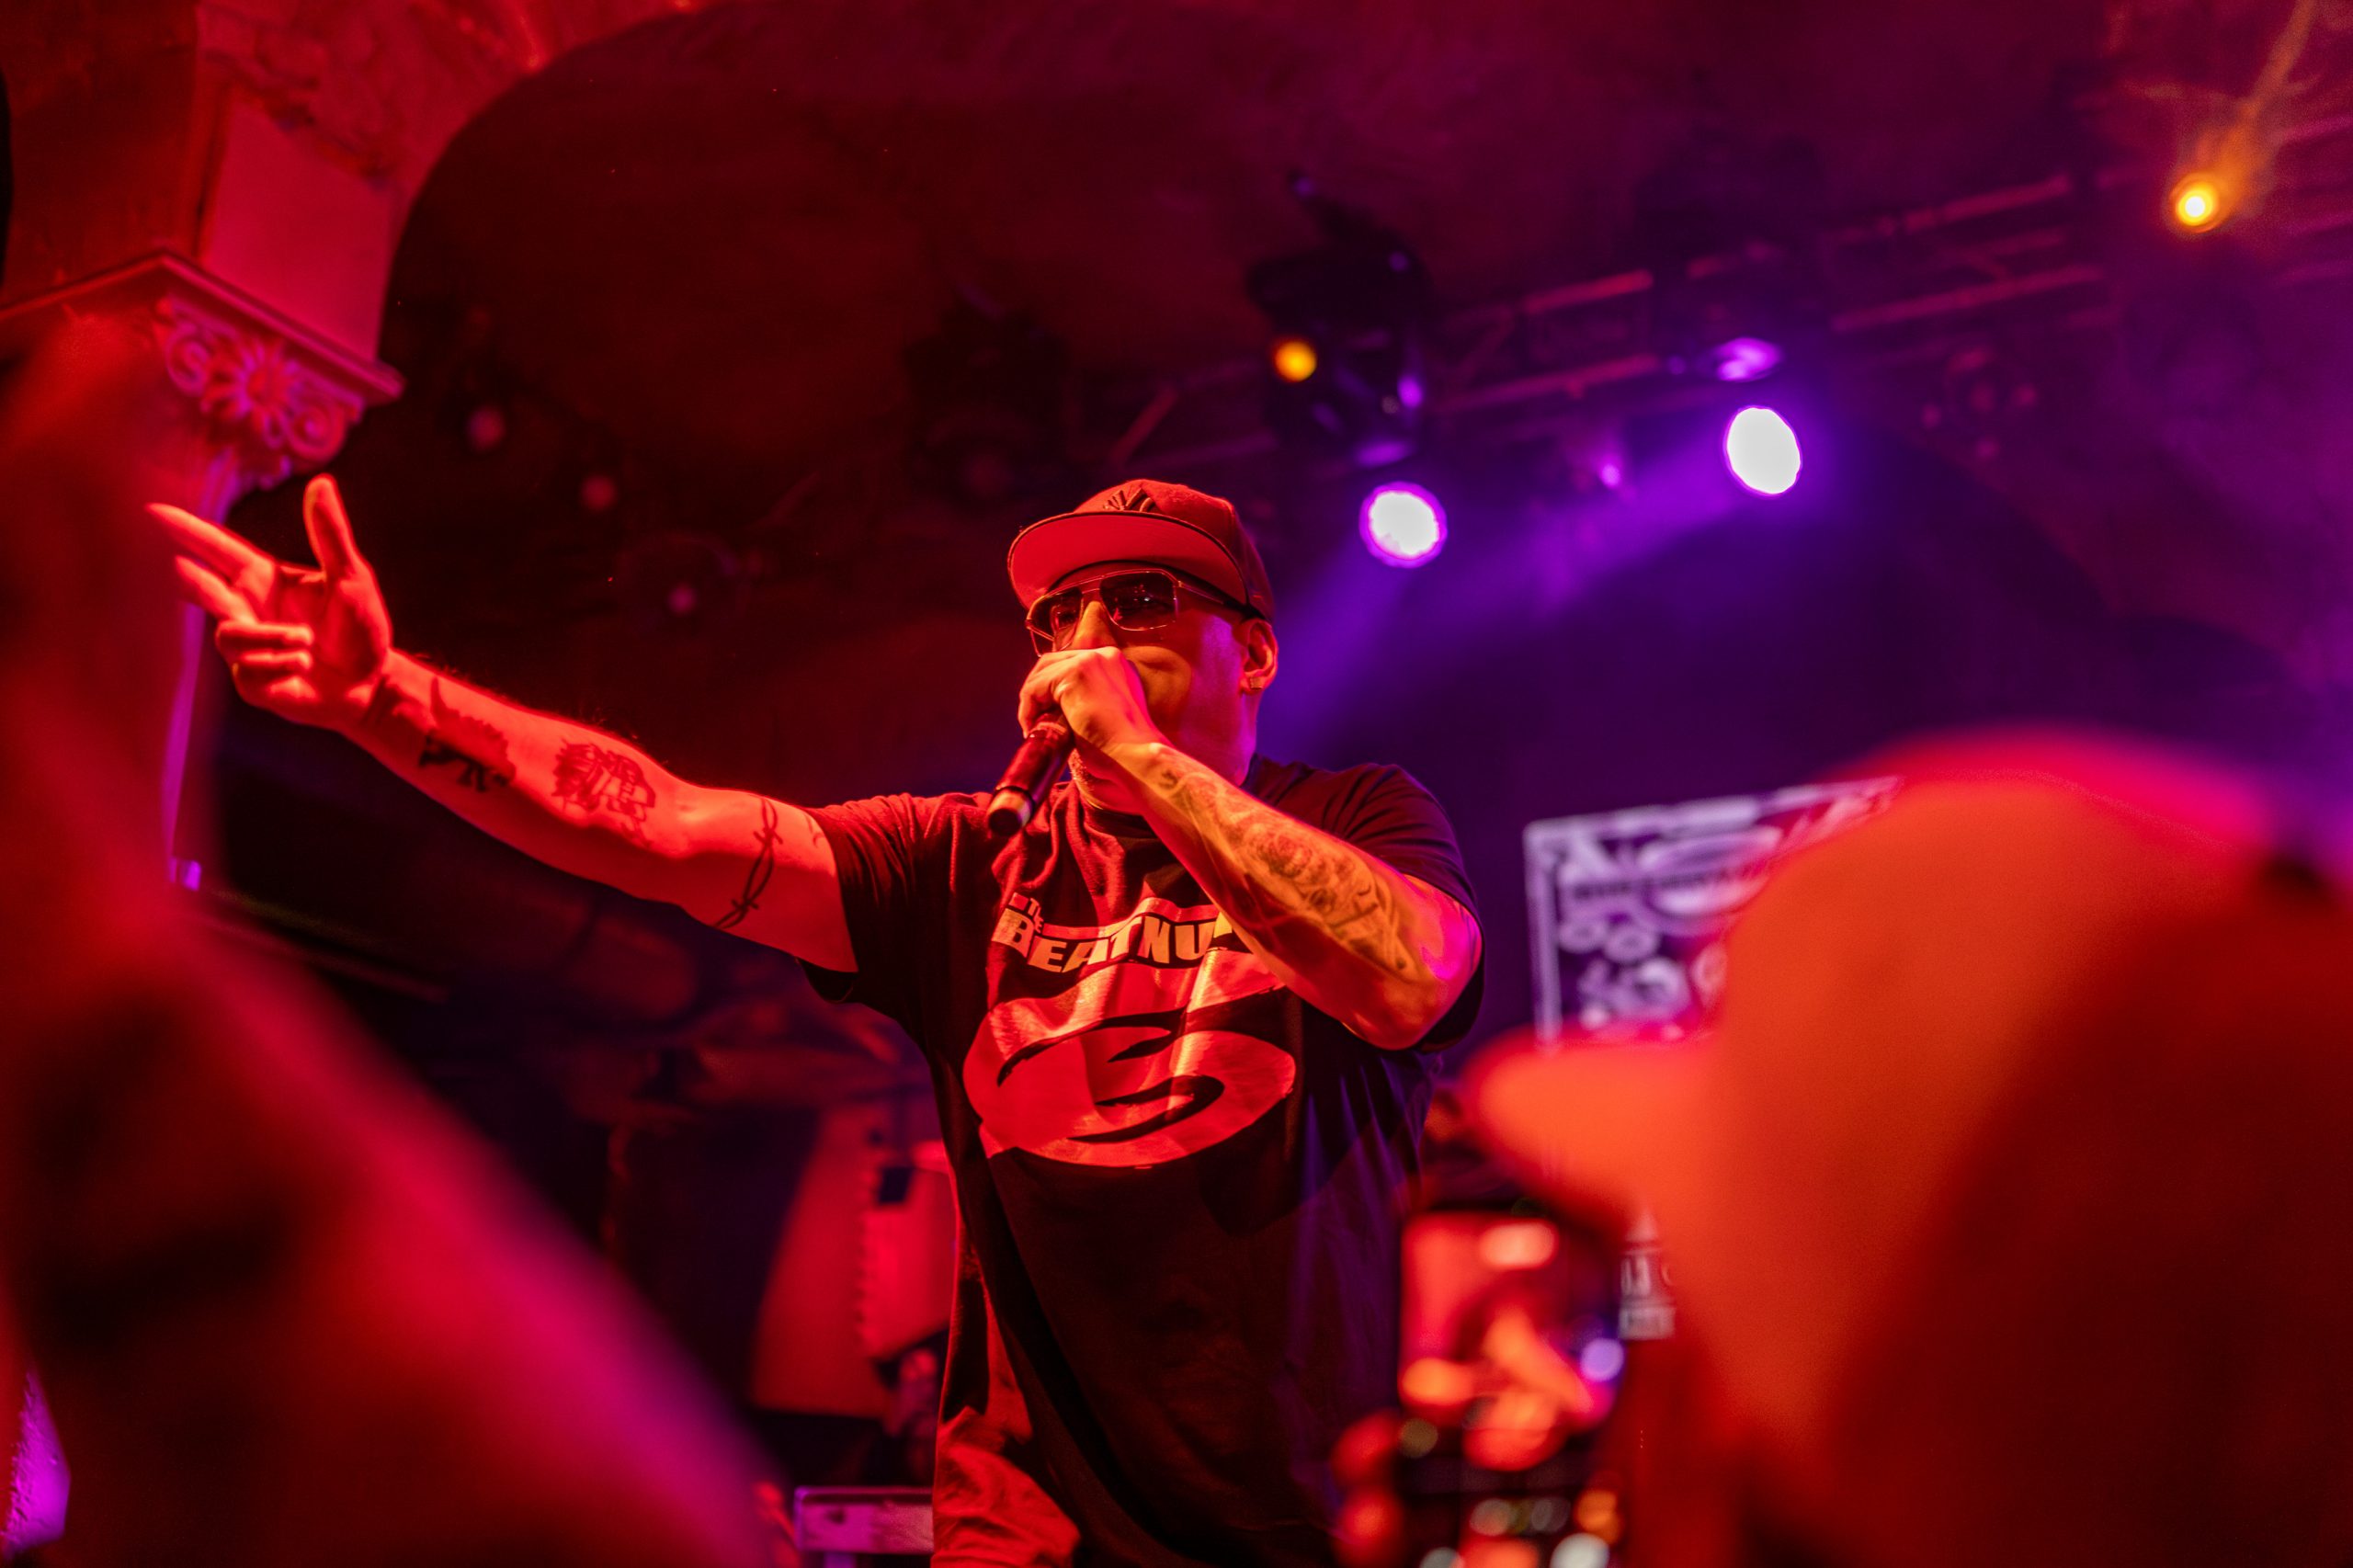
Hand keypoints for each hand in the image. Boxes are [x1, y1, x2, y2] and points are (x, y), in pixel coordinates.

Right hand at [154, 475, 392, 731]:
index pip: (215, 547)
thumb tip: (322, 483)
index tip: (149, 511)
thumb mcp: (351, 577)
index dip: (182, 529)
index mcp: (264, 577)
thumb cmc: (362, 628)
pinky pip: (248, 669)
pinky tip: (305, 667)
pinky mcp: (251, 680)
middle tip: (161, 561)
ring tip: (308, 643)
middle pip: (194, 585)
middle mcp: (246, 608)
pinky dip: (281, 665)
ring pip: (228, 635)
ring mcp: (246, 646)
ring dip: (270, 638)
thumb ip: (330, 535)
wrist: (371, 683)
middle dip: (175, 574)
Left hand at [1016, 645, 1161, 757]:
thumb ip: (1089, 702)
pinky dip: (1027, 709)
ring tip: (1034, 728)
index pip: (1072, 664)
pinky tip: (1033, 729)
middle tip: (1034, 720)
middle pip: (1053, 662)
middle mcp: (1105, 655)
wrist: (1135, 756)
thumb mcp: (1107, 716)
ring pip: (1041, 673)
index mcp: (1116, 665)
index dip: (1053, 690)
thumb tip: (1059, 709)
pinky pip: (1034, 688)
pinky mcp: (1074, 673)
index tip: (1047, 717)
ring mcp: (1090, 661)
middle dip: (1038, 690)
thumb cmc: (1124, 749)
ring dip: (1031, 701)